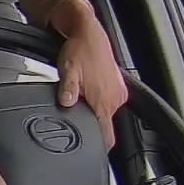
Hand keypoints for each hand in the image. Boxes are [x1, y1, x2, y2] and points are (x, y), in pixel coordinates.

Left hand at [52, 0, 127, 147]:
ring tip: (78, 105)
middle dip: (91, 127)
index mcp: (104, 101)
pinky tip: (86, 94)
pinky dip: (97, 102)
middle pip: (105, 126)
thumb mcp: (68, 71)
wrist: (87, 31)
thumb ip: (67, 91)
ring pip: (105, 113)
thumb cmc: (78, 49)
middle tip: (74, 124)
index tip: (89, 153)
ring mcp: (117, 92)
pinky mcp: (116, 86)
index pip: (107, 136)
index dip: (98, 147)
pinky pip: (107, 102)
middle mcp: (114, 99)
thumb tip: (66, 105)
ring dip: (93, 113)